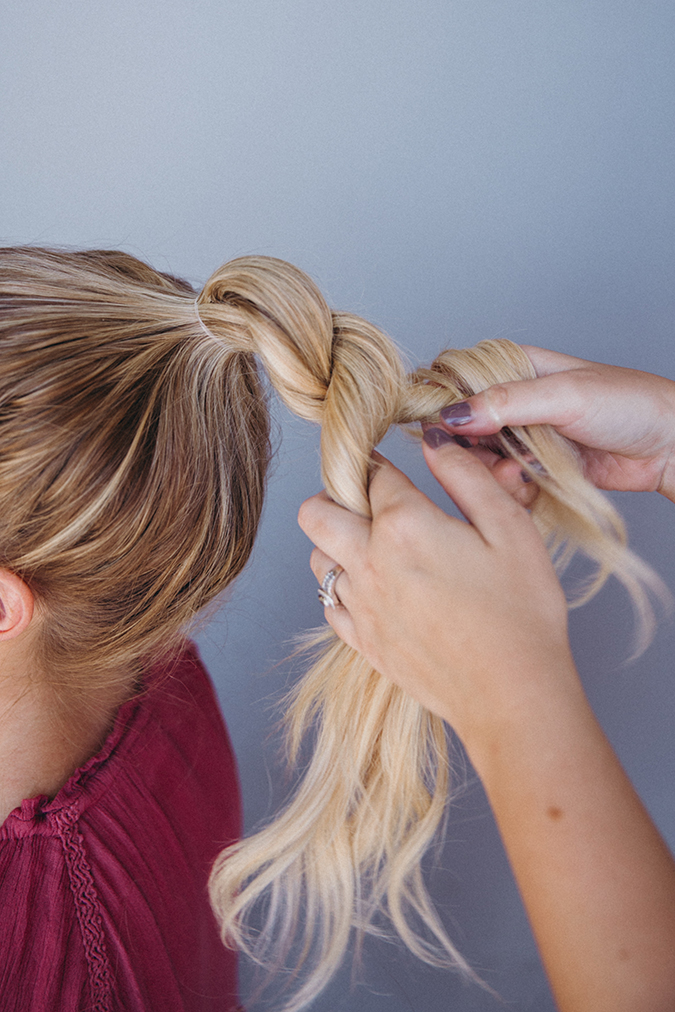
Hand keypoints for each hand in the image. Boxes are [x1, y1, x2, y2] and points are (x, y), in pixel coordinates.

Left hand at [298, 444, 575, 744]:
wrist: (512, 695)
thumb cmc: (521, 612)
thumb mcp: (511, 528)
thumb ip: (467, 476)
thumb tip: (434, 441)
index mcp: (404, 526)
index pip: (373, 473)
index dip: (384, 465)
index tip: (395, 471)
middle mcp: (370, 562)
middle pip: (316, 510)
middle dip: (337, 496)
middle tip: (373, 506)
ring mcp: (361, 605)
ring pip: (316, 557)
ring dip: (336, 543)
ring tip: (378, 548)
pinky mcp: (363, 642)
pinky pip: (329, 603)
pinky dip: (343, 589)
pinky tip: (378, 591)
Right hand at [437, 346, 674, 497]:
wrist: (669, 445)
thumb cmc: (628, 404)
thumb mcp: (565, 395)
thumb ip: (508, 403)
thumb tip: (456, 412)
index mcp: (515, 368)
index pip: (458, 381)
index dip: (444, 406)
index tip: (443, 430)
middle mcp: (514, 402)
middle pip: (464, 429)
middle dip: (473, 450)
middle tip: (496, 459)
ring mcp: (524, 437)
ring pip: (482, 461)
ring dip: (494, 473)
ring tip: (518, 473)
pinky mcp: (537, 469)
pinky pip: (506, 483)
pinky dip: (512, 489)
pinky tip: (531, 485)